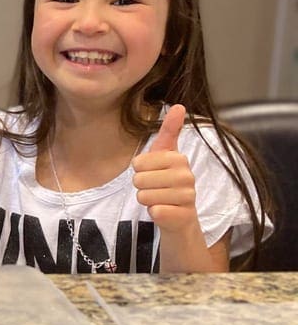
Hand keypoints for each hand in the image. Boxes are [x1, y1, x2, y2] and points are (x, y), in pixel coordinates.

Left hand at [132, 104, 200, 233]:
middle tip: (156, 189)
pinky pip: (154, 211)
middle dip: (141, 187)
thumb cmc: (168, 185)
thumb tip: (179, 105)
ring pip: (143, 196)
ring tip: (160, 200)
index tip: (152, 173)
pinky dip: (154, 213)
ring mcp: (187, 196)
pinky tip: (164, 212)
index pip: (138, 162)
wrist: (180, 219)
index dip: (139, 171)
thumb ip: (170, 131)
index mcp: (179, 158)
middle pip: (138, 179)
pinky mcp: (183, 215)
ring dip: (147, 200)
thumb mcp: (166, 156)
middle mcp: (187, 175)